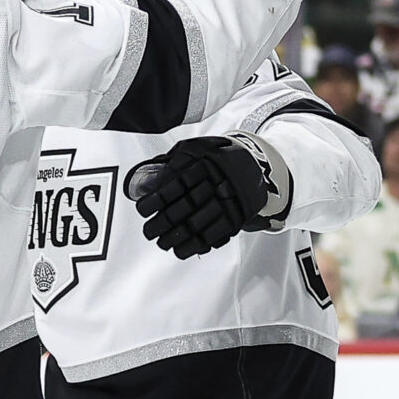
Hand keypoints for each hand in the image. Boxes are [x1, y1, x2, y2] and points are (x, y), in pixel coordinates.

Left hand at [126, 134, 283, 256]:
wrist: (256, 165)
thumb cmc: (219, 158)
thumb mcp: (197, 148)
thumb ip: (175, 159)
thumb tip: (149, 177)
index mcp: (204, 164)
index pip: (174, 185)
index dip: (155, 200)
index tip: (142, 209)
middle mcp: (215, 184)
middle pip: (182, 208)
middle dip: (161, 223)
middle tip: (148, 231)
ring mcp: (227, 202)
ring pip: (195, 225)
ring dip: (174, 237)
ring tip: (162, 242)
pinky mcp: (235, 218)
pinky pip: (212, 236)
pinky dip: (194, 246)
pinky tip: (180, 250)